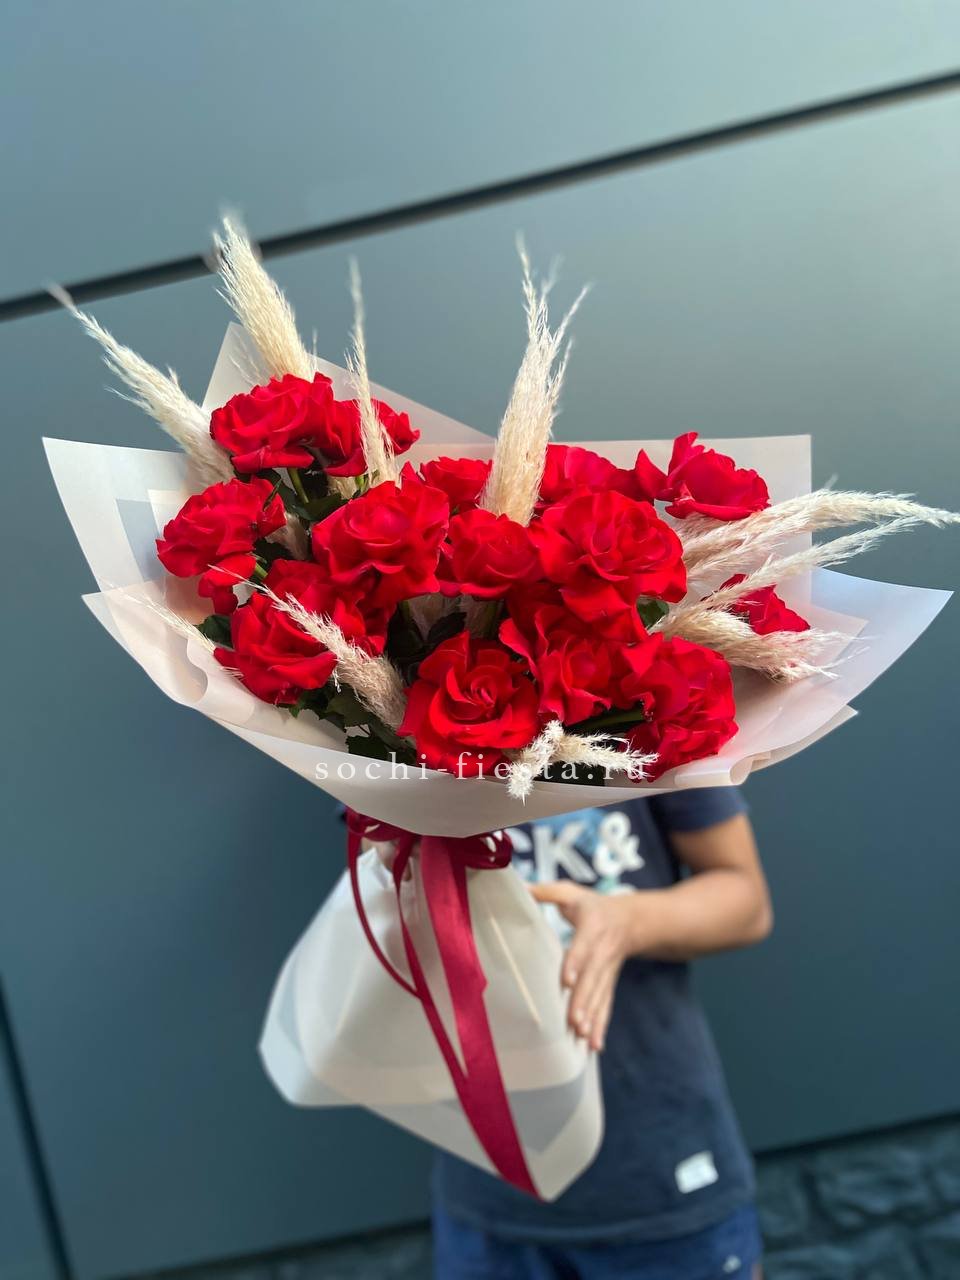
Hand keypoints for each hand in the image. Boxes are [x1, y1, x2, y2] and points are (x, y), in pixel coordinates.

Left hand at [529, 882, 640, 1050]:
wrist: (632, 920)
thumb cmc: (593, 906)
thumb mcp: (571, 893)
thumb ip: (546, 892)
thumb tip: (518, 889)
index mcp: (592, 927)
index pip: (583, 946)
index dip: (576, 962)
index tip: (567, 980)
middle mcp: (602, 952)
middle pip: (593, 979)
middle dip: (583, 1001)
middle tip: (573, 1021)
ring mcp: (607, 972)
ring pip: (600, 996)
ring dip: (592, 1017)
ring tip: (581, 1037)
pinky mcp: (608, 985)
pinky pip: (606, 1007)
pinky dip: (601, 1026)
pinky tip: (593, 1047)